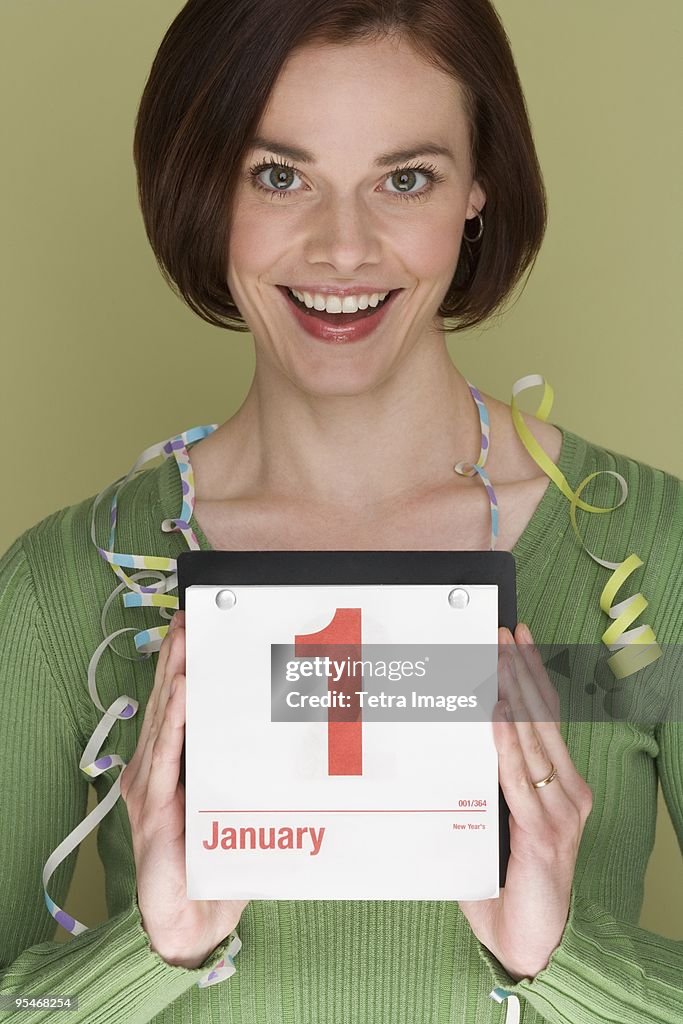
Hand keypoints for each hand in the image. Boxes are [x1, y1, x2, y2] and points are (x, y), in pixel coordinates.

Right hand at [120, 609, 249, 966]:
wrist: (195, 918)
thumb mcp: (234, 802)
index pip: (178, 705)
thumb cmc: (217, 860)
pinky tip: (181, 692)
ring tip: (185, 640)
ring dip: (174, 676)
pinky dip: (173, 721)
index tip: (196, 626)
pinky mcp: (150, 809)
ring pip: (164, 721)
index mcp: (172, 765)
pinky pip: (163, 757)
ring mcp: (148, 787)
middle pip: (167, 703)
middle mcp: (154, 769)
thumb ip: (242, 766)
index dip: (183, 664)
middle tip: (190, 617)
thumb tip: (283, 728)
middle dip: (177, 657)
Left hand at [457, 624, 592, 980]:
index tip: (517, 640)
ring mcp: (560, 812)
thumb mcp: (493, 823)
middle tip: (502, 633)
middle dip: (520, 670)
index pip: (546, 719)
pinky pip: (519, 777)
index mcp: (560, 787)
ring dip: (511, 693)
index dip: (533, 675)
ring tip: (496, 657)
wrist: (527, 942)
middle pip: (542, 718)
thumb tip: (449, 743)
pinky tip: (495, 713)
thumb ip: (483, 787)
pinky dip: (506, 741)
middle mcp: (568, 793)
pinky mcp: (544, 834)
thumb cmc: (505, 882)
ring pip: (532, 739)